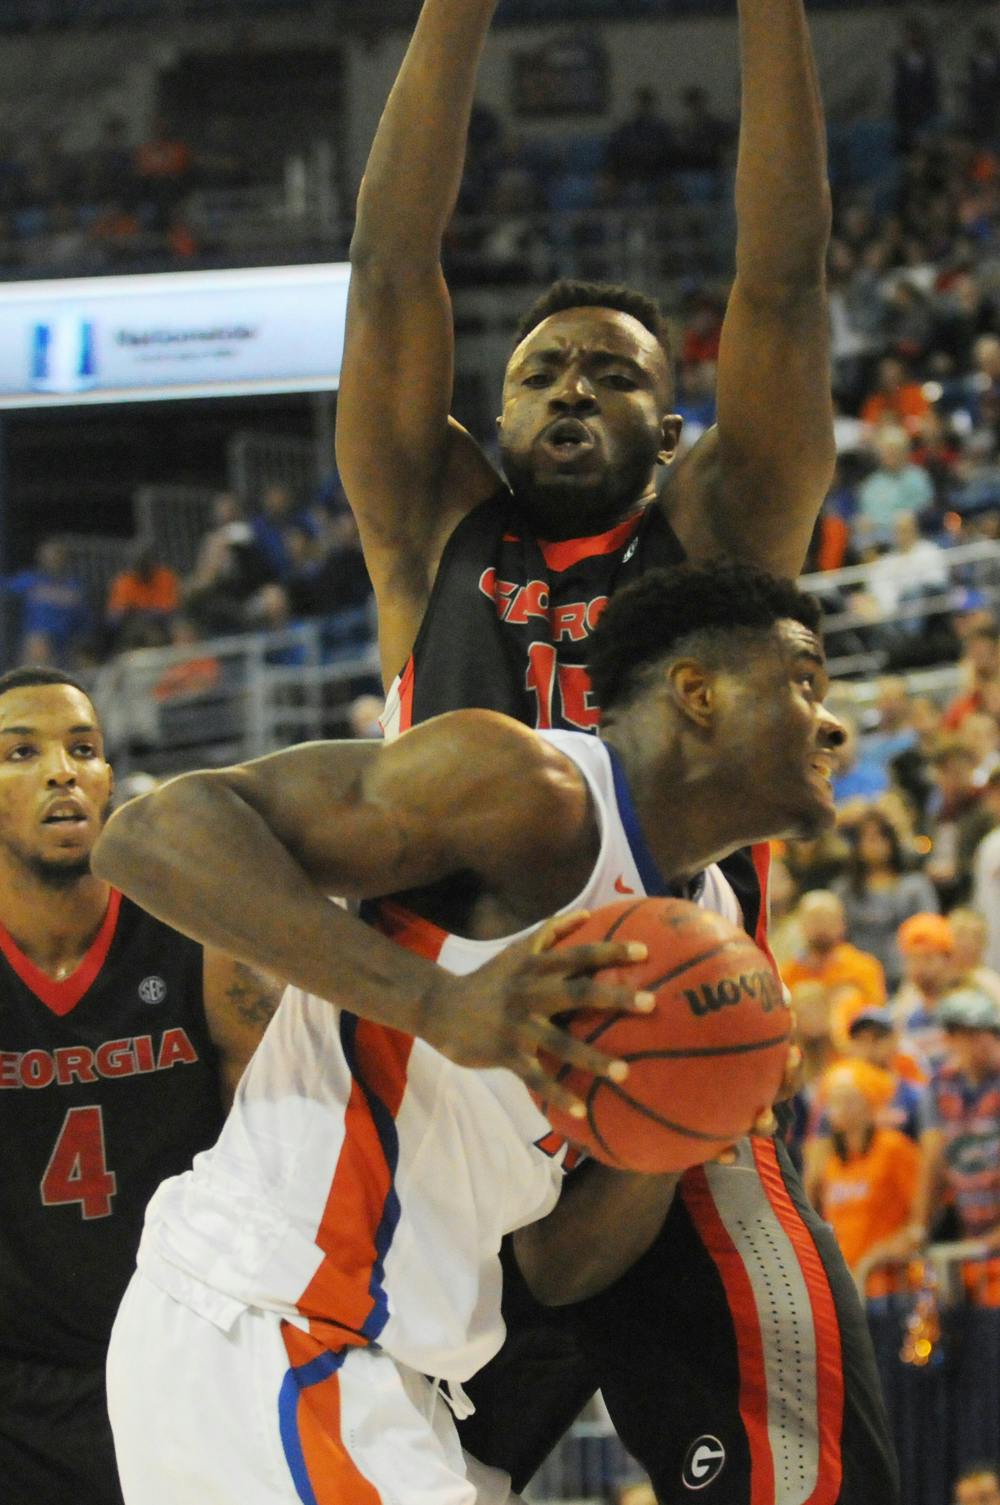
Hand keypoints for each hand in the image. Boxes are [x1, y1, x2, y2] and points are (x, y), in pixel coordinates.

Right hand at [420, 911, 652, 1116]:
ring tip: (625, 1073)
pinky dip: (557, 1094)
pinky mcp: (505, 1053)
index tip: (645, 951)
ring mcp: (517, 1024)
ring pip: (560, 1042)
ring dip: (593, 1058)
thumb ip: (552, 932)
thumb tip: (588, 912)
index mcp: (535, 966)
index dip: (610, 951)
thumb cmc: (489, 979)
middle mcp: (529, 992)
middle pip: (577, 993)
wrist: (441, 1007)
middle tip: (651, 1003)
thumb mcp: (517, 950)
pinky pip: (535, 1077)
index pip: (578, 954)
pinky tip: (580, 1112)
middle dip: (615, 998)